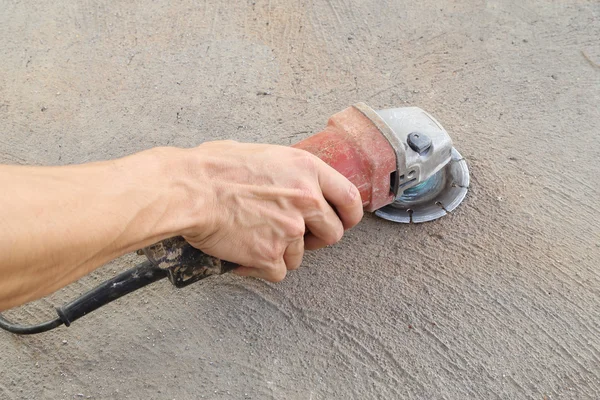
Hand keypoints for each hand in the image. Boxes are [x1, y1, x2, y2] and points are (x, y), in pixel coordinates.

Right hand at [179, 141, 362, 281]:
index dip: (349, 215)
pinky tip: (245, 254)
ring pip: (300, 256)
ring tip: (255, 237)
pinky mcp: (270, 254)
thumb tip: (292, 180)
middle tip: (295, 235)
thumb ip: (288, 171)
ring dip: (282, 252)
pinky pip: (278, 271)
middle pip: (333, 233)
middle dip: (316, 239)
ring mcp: (290, 229)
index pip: (350, 198)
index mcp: (307, 169)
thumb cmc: (215, 167)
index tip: (342, 221)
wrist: (190, 190)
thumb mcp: (263, 154)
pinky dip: (262, 267)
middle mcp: (306, 200)